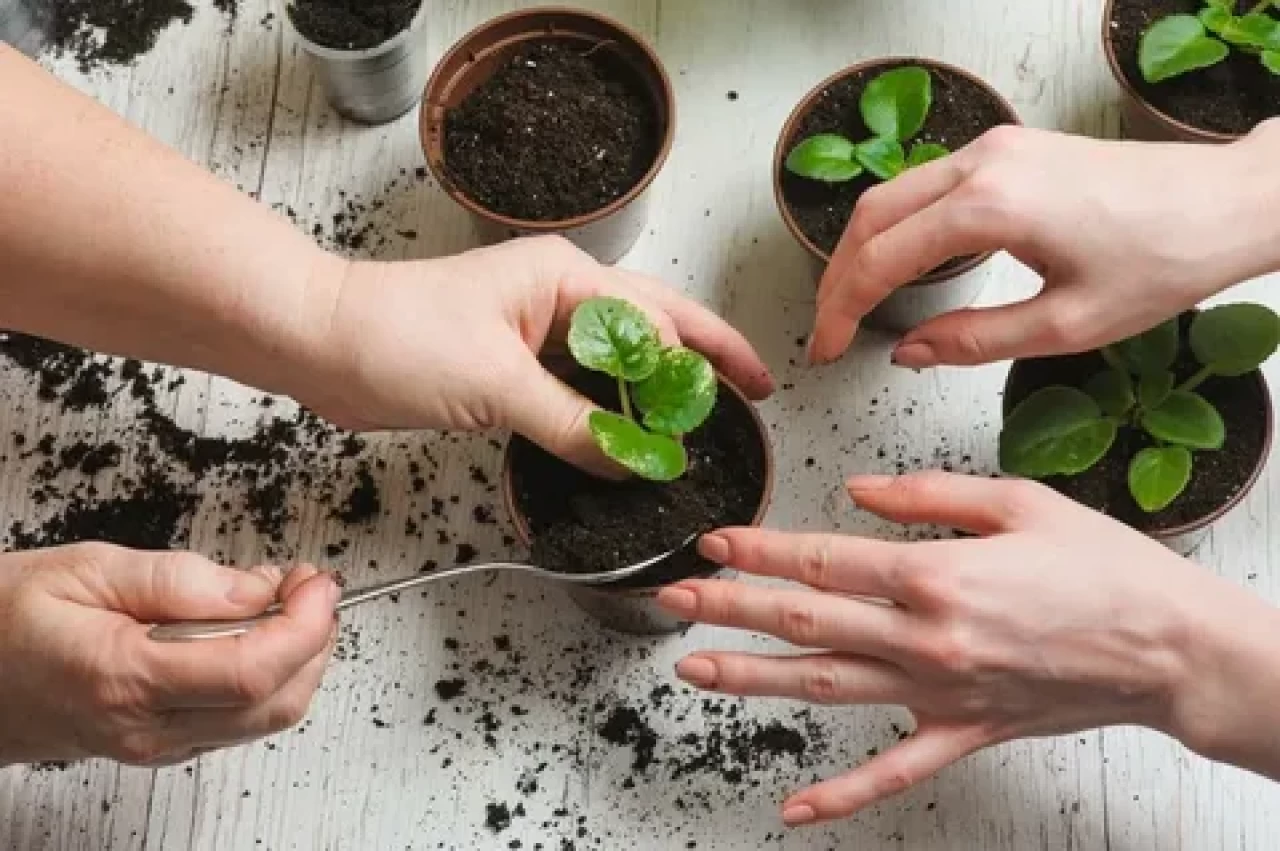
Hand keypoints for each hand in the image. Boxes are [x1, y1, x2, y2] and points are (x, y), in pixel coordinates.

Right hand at [0, 544, 337, 765]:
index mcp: (124, 678)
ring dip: (299, 658)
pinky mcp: (164, 745)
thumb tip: (254, 588)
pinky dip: (270, 674)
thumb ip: (179, 580)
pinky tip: (255, 630)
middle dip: (315, 640)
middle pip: (275, 703)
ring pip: (266, 718)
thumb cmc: (4, 619)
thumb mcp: (86, 569)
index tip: (316, 582)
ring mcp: (157, 744)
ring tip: (283, 600)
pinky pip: (241, 719)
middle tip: (308, 585)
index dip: (305, 624)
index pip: (251, 670)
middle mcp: (147, 727)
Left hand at [301, 236, 773, 474]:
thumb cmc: (395, 336)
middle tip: (745, 399)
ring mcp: (534, 329)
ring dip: (652, 395)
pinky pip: (576, 388)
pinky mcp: (510, 363)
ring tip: (696, 427)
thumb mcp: (498, 386)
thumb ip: (575, 426)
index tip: (745, 393)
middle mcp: (557, 296)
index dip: (705, 360)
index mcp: (564, 279)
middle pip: (651, 331)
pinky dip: (605, 414)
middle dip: (698, 367)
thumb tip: (636, 459)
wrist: (321, 343)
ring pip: (615, 363)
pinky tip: (628, 436)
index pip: (658, 319)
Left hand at [656, 472, 1259, 825]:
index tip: (715, 541)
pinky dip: (842, 794)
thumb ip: (926, 493)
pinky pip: (893, 771)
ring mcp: (939, 692)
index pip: (822, 561)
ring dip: (754, 678)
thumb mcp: (1018, 501)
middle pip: (805, 622)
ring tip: (694, 669)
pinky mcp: (963, 732)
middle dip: (731, 608)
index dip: (759, 551)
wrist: (1171, 648)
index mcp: (935, 575)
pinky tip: (794, 808)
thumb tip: (855, 491)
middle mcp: (924, 639)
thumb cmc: (1104, 569)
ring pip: (826, 686)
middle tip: (675, 599)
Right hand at [808, 122, 1279, 365]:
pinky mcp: (1010, 147)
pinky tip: (899, 263)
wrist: (1225, 203)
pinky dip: (897, 225)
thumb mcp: (1065, 325)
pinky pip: (927, 184)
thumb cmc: (1162, 261)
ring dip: (863, 248)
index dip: (842, 309)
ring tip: (852, 302)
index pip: (881, 258)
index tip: (826, 349)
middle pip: (872, 216)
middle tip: (827, 330)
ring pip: (893, 194)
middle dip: (837, 277)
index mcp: (990, 207)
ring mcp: (995, 147)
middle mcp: (982, 163)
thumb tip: (907, 352)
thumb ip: (972, 340)